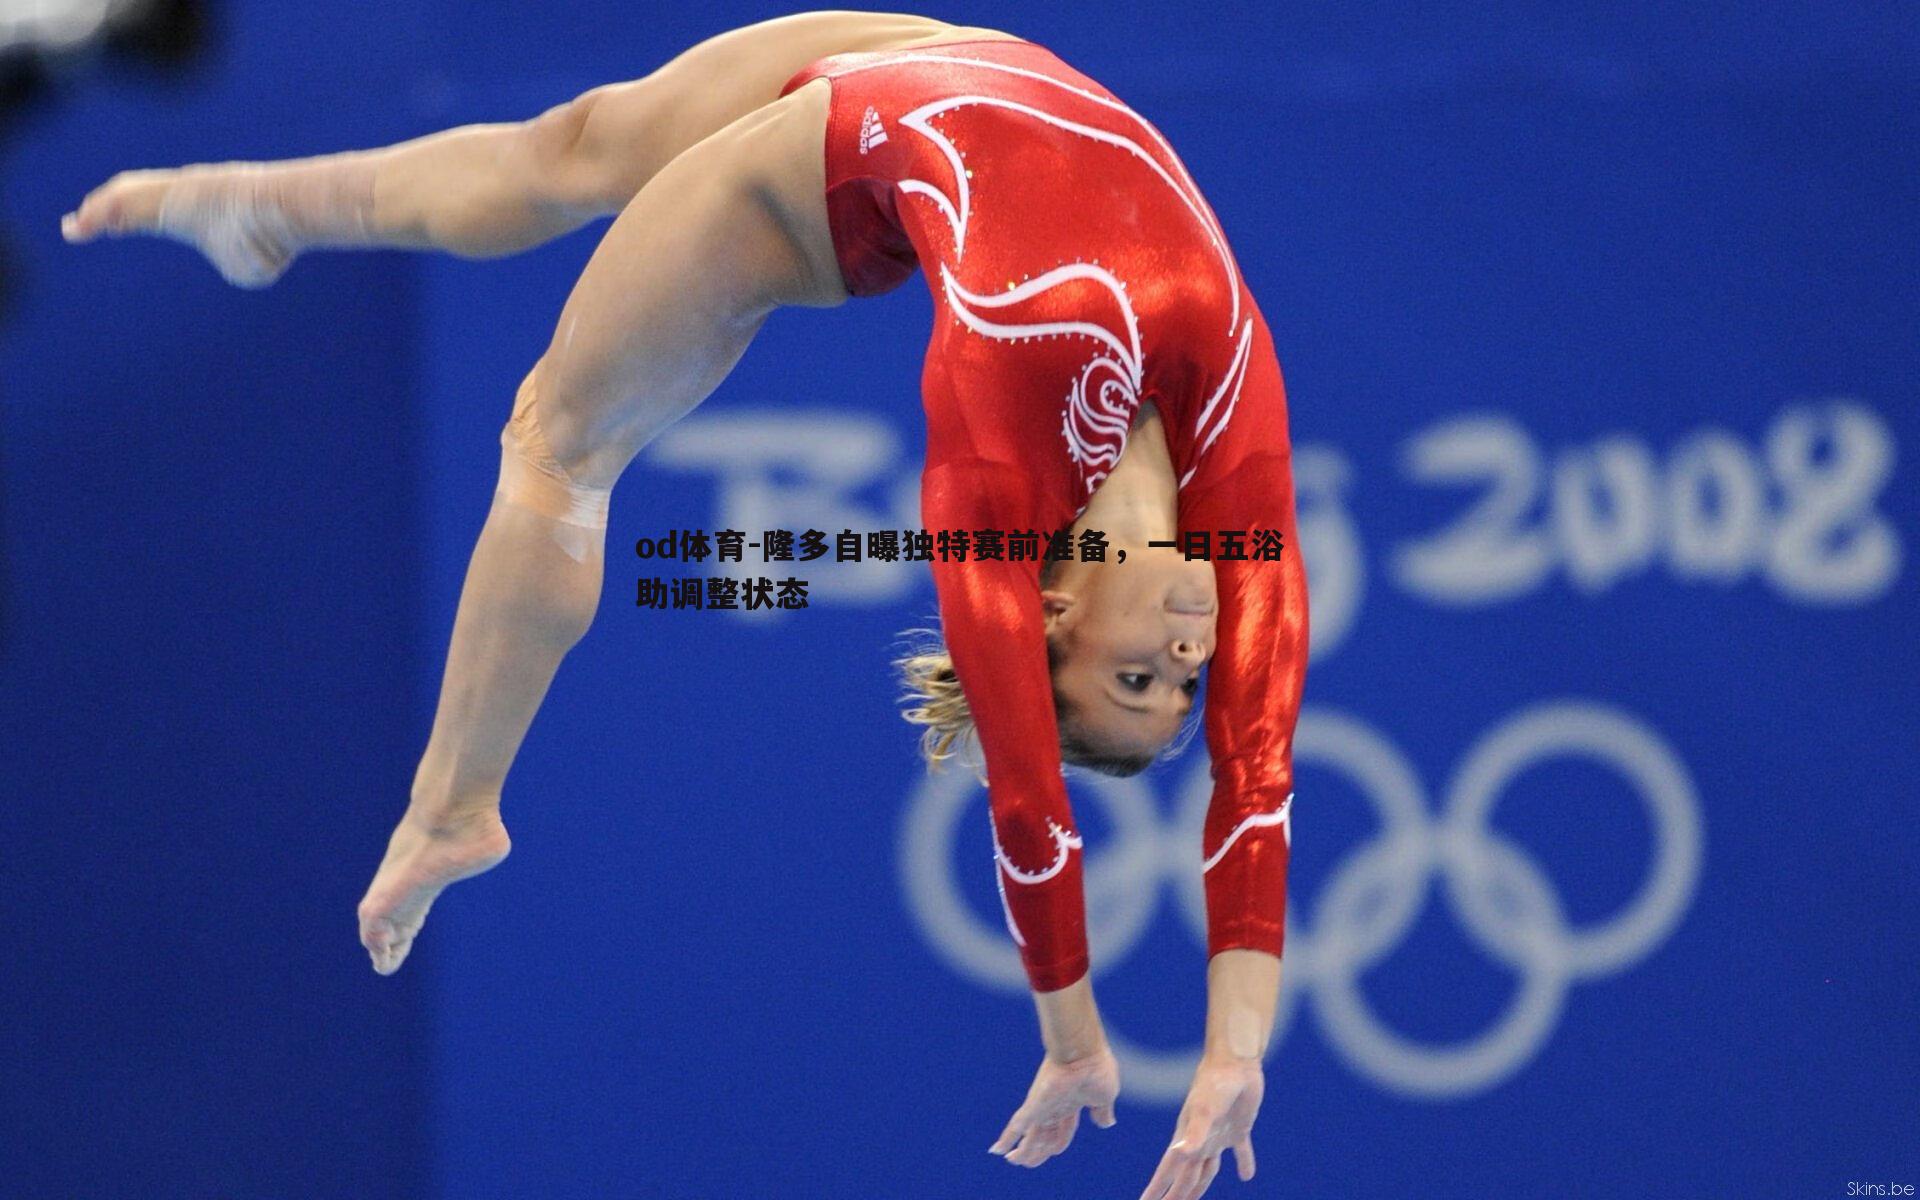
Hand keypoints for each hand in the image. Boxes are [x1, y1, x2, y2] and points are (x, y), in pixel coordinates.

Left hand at [988, 1045, 1119, 1167]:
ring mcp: (1043, 1106)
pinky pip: (1017, 1125)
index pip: (1063, 1130)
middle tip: (1026, 1162)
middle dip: (1037, 1151)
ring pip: (1030, 1135)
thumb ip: (1102, 1111)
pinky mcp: (1034, 1104)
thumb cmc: (1096, 1068)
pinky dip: (1007, 1138)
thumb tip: (1106, 1123)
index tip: (1054, 1152)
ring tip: (1013, 1160)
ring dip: (1023, 1151)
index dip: (1058, 1143)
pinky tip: (996, 1150)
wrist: (1083, 1051)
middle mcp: (1055, 1106)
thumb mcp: (1105, 1096)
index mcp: (1072, 1104)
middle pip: (1044, 1135)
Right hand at [1137, 1053, 1262, 1199]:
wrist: (1234, 1061)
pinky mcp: (1239, 1129)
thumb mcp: (1204, 1110)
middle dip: (1176, 1195)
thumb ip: (1194, 1134)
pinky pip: (1241, 1152)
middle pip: (1186, 1176)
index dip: (1157, 1190)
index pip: (1169, 1172)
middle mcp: (1199, 1141)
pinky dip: (1243, 1163)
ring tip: (1193, 1199)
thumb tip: (1180, 1153)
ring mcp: (1218, 1135)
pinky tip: (1246, 1175)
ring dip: (1200, 1186)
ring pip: (1207, 1170)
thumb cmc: (1215, 1083)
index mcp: (1186, 1139)